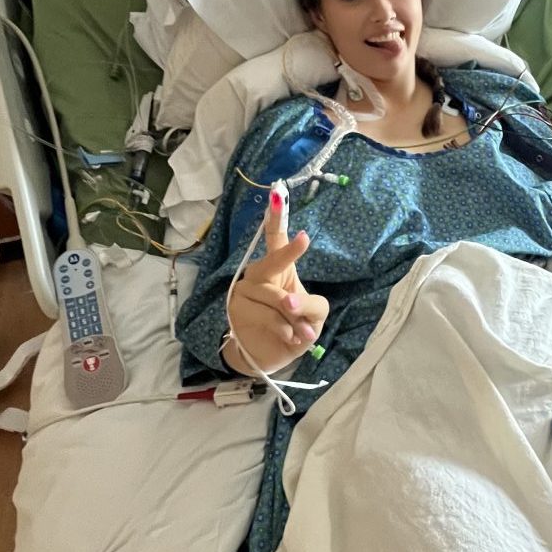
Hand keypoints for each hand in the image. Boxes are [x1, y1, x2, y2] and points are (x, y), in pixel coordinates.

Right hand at [223, 204, 328, 376]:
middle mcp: (258, 274)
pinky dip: (284, 329)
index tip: (278, 195)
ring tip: (301, 332)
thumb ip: (310, 305)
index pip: (275, 239)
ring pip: (276, 298)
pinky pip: (267, 316)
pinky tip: (288, 337)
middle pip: (271, 261)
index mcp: (278, 268)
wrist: (269, 355)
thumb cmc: (293, 328)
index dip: (276, 218)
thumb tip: (290, 305)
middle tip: (305, 239)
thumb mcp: (313, 316)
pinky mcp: (238, 311)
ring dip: (294, 318)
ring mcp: (245, 292)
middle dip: (288, 253)